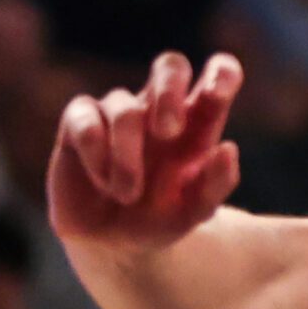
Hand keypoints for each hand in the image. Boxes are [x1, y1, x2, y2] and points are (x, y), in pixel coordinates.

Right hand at [49, 52, 243, 246]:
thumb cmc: (160, 218)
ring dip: (127, 156)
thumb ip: (217, 184)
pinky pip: (85, 119)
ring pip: (124, 107)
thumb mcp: (195, 211)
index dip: (222, 72)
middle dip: (169, 89)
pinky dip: (96, 154)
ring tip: (128, 195)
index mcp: (198, 122)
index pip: (219, 75)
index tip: (217, 92)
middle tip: (169, 132)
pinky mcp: (79, 122)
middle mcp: (159, 109)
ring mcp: (118, 112)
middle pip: (170, 64)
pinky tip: (104, 181)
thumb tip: (228, 149)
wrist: (112, 244)